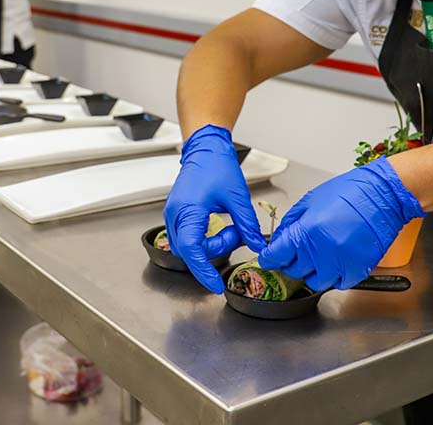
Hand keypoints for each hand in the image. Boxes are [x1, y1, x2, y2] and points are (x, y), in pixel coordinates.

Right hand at [163, 124, 267, 292]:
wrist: (206, 148)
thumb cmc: (217, 165)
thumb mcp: (238, 197)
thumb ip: (247, 225)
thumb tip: (258, 246)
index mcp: (187, 211)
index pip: (191, 250)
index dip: (203, 270)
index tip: (216, 285)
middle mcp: (175, 215)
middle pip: (191, 251)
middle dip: (216, 250)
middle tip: (237, 235)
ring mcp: (174, 215)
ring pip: (189, 246)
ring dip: (211, 245)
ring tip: (231, 228)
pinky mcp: (178, 214)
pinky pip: (188, 237)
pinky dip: (205, 239)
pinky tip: (222, 227)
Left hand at [257, 158, 422, 291]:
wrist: (383, 195)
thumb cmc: (350, 192)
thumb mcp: (310, 201)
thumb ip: (291, 224)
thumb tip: (278, 241)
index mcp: (307, 231)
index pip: (276, 256)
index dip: (270, 258)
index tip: (270, 258)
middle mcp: (322, 251)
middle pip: (293, 271)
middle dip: (291, 262)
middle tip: (298, 250)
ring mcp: (341, 264)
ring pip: (314, 282)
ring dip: (312, 271)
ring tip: (320, 254)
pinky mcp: (357, 271)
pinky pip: (337, 284)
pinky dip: (334, 275)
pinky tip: (336, 259)